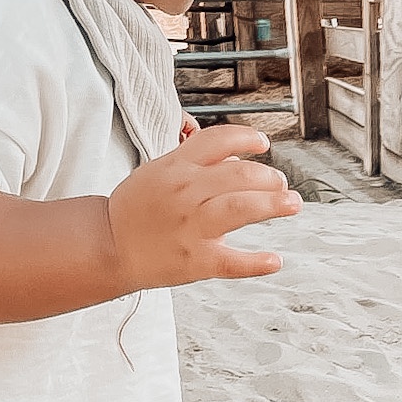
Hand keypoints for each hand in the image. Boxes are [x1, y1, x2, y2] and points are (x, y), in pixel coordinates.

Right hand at [106, 125, 300, 288]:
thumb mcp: (159, 171)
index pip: (219, 140)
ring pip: (241, 209)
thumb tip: (238, 156)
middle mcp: (186, 193)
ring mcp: (192, 228)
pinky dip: (257, 262)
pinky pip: (232, 261)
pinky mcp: (196, 261)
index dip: (247, 138)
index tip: (263, 144)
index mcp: (176, 167)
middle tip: (282, 185)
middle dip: (270, 177)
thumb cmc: (137, 209)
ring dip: (274, 205)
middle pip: (240, 175)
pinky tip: (274, 260)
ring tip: (292, 204)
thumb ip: (195, 161)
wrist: (109, 246)